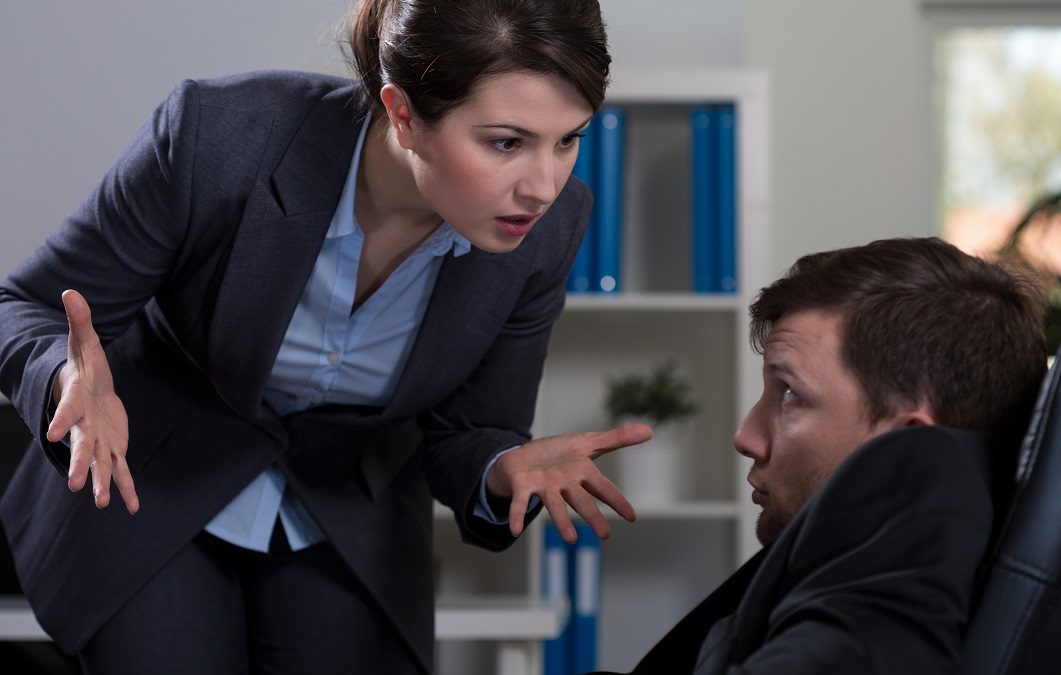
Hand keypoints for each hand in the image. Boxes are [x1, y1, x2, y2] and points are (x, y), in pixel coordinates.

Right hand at [46, 290, 138, 513]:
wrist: (87, 391)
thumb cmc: (84, 367)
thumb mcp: (84, 343)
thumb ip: (79, 322)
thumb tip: (71, 291)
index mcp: (77, 401)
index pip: (68, 411)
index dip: (63, 420)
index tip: (55, 433)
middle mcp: (85, 425)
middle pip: (83, 446)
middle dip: (82, 464)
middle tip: (78, 485)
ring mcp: (99, 439)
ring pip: (102, 463)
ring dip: (104, 482)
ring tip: (102, 504)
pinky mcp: (113, 446)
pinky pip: (121, 470)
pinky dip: (126, 488)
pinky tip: (132, 507)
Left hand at [486, 423, 651, 542]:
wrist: (522, 456)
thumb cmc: (557, 455)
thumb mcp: (588, 442)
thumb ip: (617, 439)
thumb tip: (649, 430)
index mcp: (581, 473)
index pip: (603, 487)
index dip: (617, 500)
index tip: (632, 517)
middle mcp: (564, 484)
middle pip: (580, 500)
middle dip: (592, 516)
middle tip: (605, 535)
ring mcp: (543, 486)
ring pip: (554, 504)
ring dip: (562, 521)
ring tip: (571, 539)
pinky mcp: (522, 486)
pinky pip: (520, 501)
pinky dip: (518, 514)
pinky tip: (515, 529)